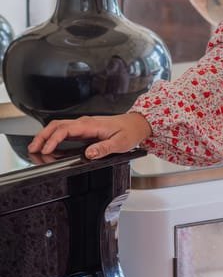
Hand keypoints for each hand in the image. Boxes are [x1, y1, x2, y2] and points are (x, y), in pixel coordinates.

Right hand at [27, 112, 151, 160]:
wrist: (136, 124)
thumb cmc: (129, 131)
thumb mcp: (120, 142)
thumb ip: (104, 148)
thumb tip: (89, 154)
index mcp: (91, 125)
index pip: (66, 129)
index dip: (54, 139)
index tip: (46, 149)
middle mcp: (85, 123)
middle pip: (57, 125)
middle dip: (42, 135)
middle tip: (33, 148)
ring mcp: (83, 125)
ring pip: (59, 127)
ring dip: (45, 135)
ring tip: (35, 147)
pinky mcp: (84, 130)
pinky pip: (65, 131)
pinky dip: (53, 137)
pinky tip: (49, 145)